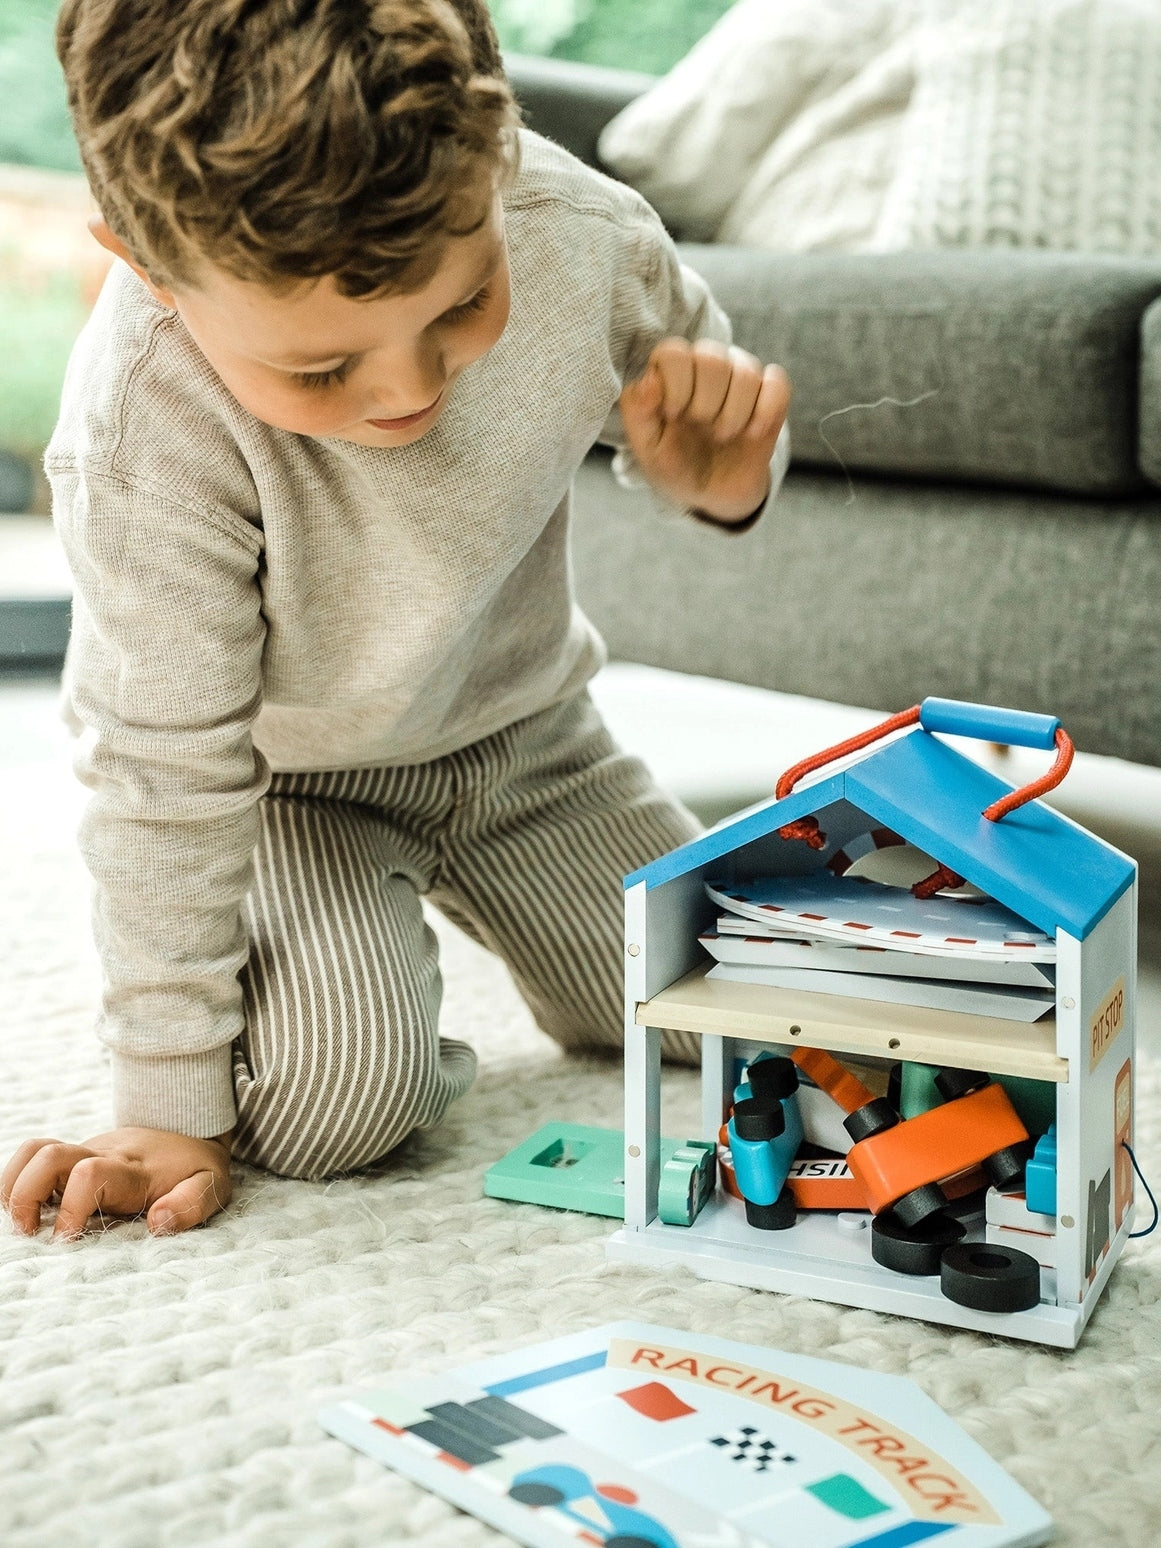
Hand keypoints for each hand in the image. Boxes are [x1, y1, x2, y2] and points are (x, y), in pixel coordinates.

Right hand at [1, 1126, 233, 1240]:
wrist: (193, 1127)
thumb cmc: (198, 1167)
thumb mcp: (212, 1187)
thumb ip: (191, 1205)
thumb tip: (157, 1222)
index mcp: (133, 1169)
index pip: (90, 1174)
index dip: (70, 1209)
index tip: (67, 1241)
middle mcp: (102, 1154)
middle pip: (48, 1154)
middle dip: (25, 1195)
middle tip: (29, 1232)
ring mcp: (85, 1151)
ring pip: (34, 1150)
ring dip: (16, 1186)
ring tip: (23, 1222)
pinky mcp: (75, 1155)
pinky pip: (36, 1158)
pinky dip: (21, 1183)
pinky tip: (30, 1212)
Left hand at [619, 338, 790, 521]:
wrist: (713, 495)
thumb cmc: (676, 466)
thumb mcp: (648, 449)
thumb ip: (638, 412)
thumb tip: (650, 380)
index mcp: (672, 373)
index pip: (673, 351)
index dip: (676, 384)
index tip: (673, 416)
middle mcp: (706, 366)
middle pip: (712, 357)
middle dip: (705, 403)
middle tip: (702, 428)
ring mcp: (740, 377)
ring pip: (745, 371)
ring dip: (733, 414)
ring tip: (723, 436)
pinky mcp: (771, 394)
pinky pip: (777, 384)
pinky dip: (765, 412)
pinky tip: (751, 434)